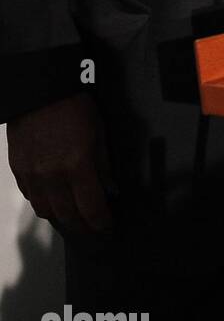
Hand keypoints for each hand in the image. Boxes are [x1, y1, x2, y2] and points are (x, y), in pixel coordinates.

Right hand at [7, 92, 115, 234]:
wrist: (41, 91)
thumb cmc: (75, 108)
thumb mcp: (99, 133)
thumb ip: (103, 165)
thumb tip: (110, 189)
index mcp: (77, 166)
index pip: (90, 207)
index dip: (100, 222)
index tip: (107, 227)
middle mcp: (52, 176)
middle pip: (66, 216)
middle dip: (82, 226)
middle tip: (92, 229)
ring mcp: (32, 175)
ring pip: (45, 211)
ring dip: (61, 217)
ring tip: (73, 216)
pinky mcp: (17, 170)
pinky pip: (30, 196)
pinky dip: (43, 202)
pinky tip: (53, 198)